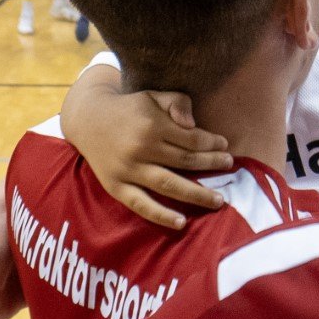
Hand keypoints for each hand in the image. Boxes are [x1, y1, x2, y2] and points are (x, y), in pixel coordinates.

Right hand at [83, 90, 232, 229]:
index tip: (225, 147)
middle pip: (185, 161)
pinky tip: (182, 223)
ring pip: (169, 184)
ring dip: (196, 194)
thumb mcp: (153, 96)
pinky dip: (161, 215)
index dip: (212, 143)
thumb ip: (177, 103)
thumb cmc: (129, 108)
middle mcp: (141, 148)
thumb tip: (193, 125)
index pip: (191, 138)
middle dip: (211, 165)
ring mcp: (128, 170)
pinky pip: (141, 204)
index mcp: (152, 124)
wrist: (88, 119)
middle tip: (230, 168)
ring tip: (219, 200)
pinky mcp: (116, 186)